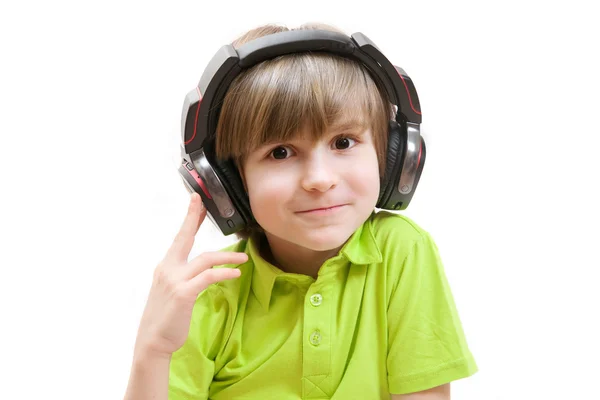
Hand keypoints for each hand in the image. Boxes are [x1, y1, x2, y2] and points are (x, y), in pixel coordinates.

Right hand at [134, 193, 247, 358]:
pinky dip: (224, 273)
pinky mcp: (184, 293)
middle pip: (185, 237)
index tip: (196, 200)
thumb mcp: (171, 292)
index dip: (189, 218)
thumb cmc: (166, 318)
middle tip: (205, 203)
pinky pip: (209, 276)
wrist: (153, 341)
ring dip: (227, 257)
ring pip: (205, 258)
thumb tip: (201, 271)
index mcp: (165, 267)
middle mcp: (168, 269)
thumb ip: (183, 277)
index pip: (179, 238)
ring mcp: (175, 280)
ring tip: (243, 260)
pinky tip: (235, 274)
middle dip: (194, 218)